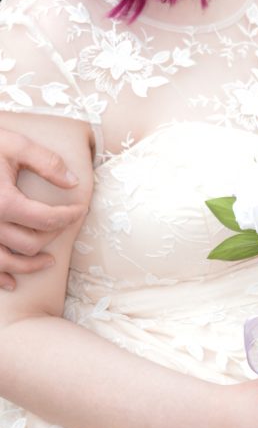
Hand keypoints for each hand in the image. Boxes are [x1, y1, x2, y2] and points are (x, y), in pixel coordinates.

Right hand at [0, 128, 85, 289]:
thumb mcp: (17, 146)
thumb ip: (47, 163)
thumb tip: (73, 183)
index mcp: (4, 201)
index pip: (46, 219)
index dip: (69, 216)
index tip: (81, 209)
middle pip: (30, 243)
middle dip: (53, 236)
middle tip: (67, 224)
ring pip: (7, 261)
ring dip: (29, 265)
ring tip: (49, 261)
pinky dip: (0, 277)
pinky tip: (12, 281)